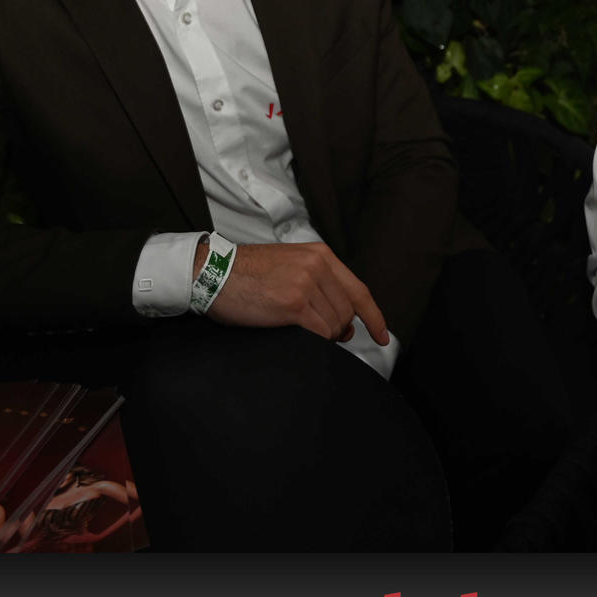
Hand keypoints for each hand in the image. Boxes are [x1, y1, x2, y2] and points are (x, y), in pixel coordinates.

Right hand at [196, 241, 389, 344]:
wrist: (213, 272)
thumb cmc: (246, 274)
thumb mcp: (290, 265)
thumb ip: (320, 284)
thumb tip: (345, 323)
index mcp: (320, 255)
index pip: (359, 291)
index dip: (374, 317)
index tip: (383, 335)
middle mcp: (317, 266)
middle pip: (348, 313)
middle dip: (339, 330)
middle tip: (321, 333)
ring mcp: (306, 285)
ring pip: (335, 325)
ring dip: (324, 336)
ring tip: (301, 328)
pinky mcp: (293, 305)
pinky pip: (319, 333)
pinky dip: (315, 341)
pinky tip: (298, 334)